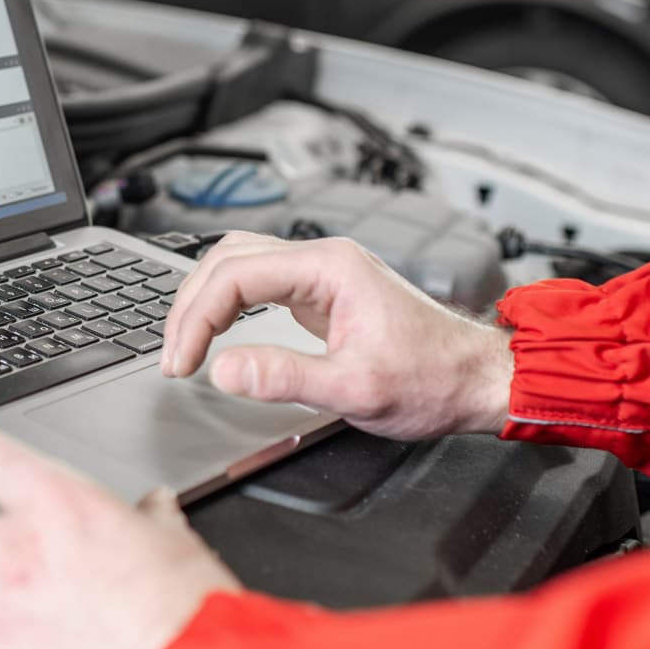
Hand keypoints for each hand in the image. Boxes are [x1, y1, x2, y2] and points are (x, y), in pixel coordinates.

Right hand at [162, 232, 512, 440]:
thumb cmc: (432, 380)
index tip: (181, 362)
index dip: (196, 318)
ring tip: (184, 344)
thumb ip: (285, 377)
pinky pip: (259, 281)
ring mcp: (323, 273)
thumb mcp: (356, 390)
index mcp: (330, 268)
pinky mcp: (323, 292)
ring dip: (204, 299)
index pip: (235, 275)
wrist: (475, 379)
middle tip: (174, 357)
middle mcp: (324, 259)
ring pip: (239, 263)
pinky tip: (216, 329)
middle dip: (190, 306)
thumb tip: (223, 369)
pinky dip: (227, 302)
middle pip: (228, 258)